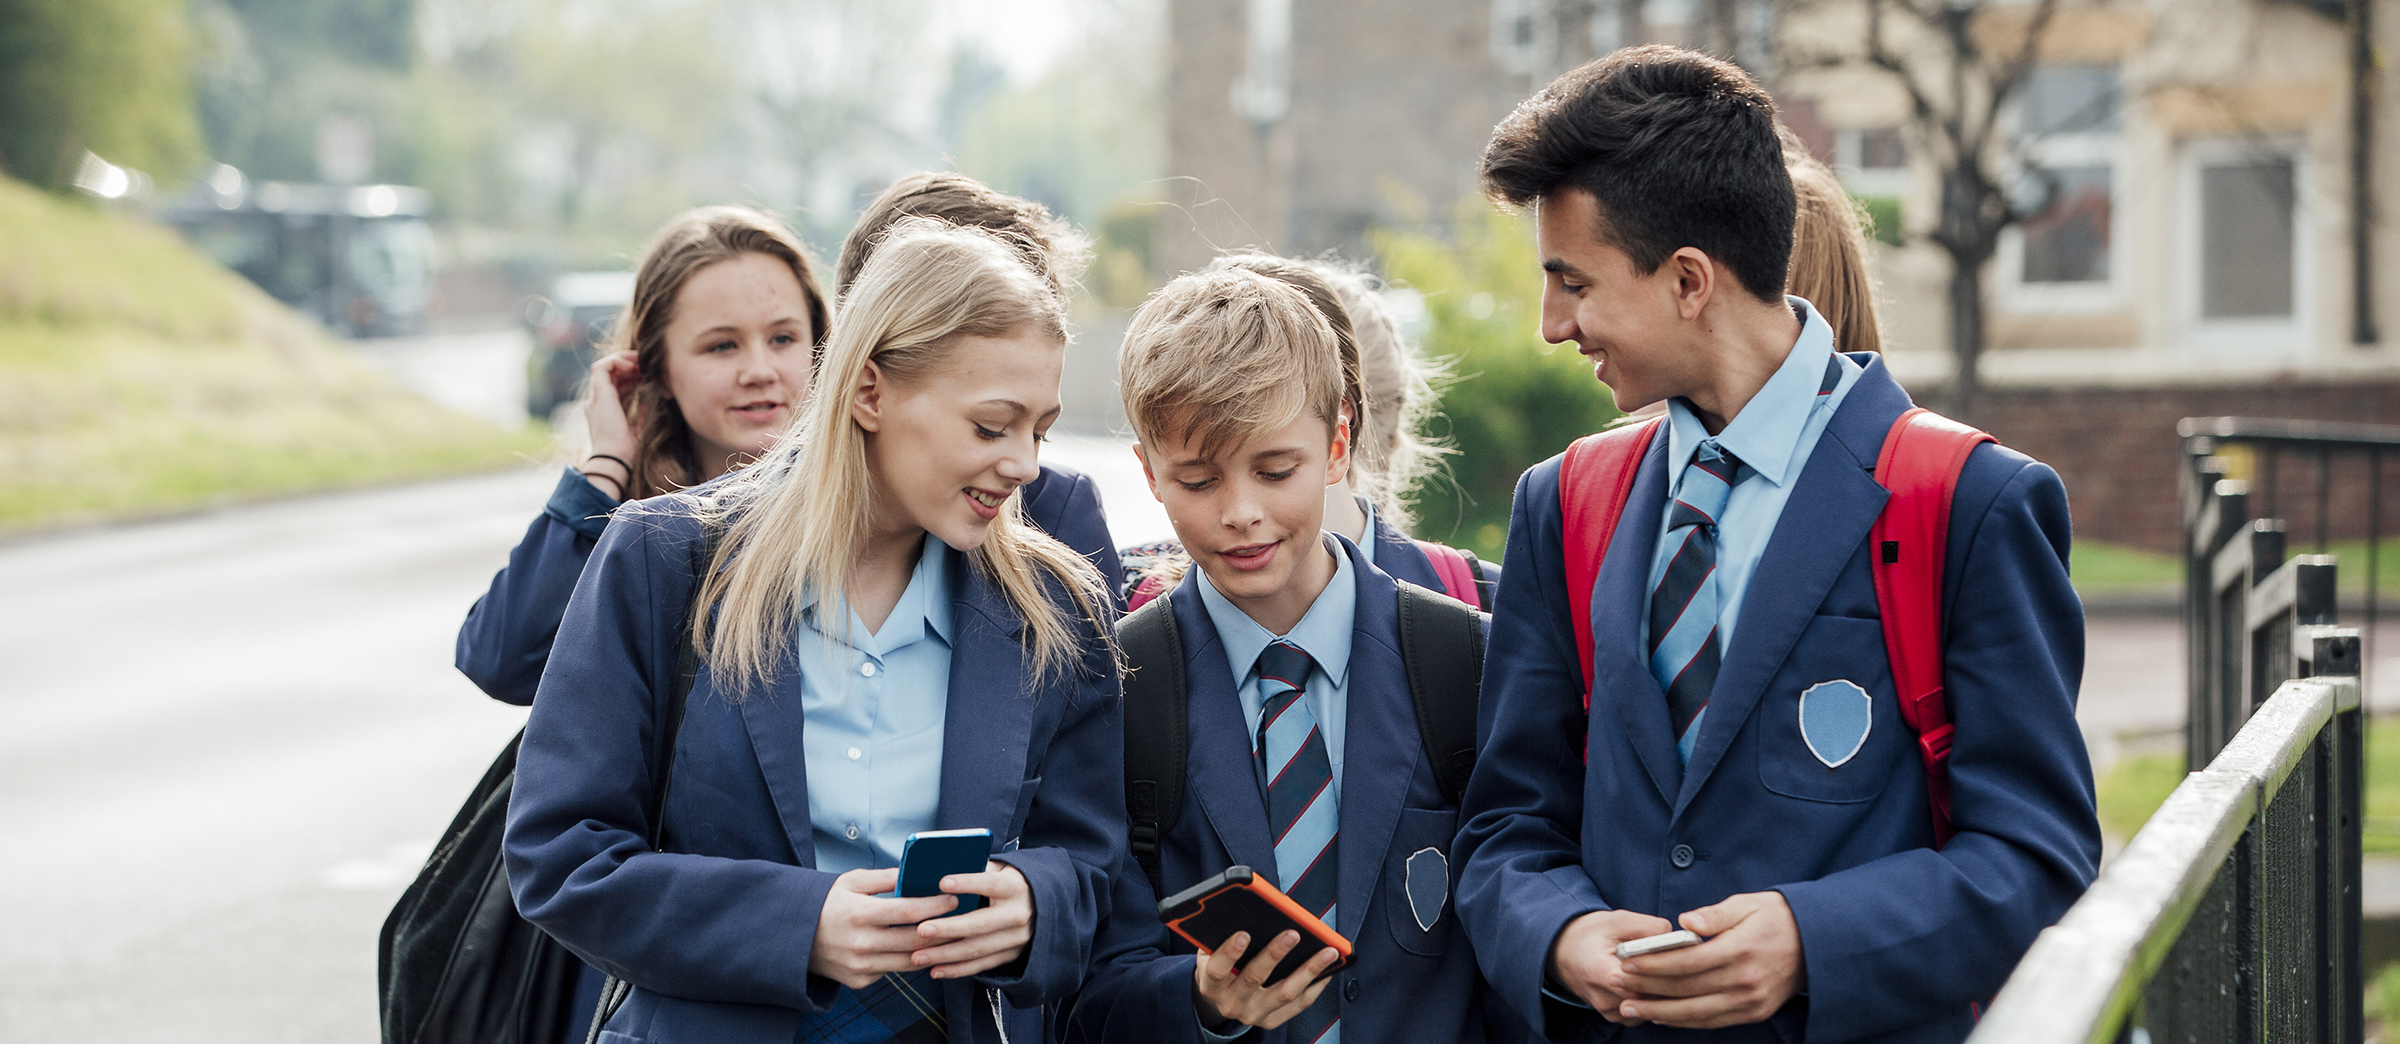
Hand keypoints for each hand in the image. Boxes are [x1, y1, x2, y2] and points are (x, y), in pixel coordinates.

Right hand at [581, 350, 639, 464]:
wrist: (615, 460)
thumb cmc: (627, 452)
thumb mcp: (639, 428)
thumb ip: (643, 412)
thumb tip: (653, 398)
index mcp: (604, 412)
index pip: (616, 386)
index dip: (632, 377)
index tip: (648, 376)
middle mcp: (597, 403)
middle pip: (610, 375)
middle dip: (629, 366)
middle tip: (647, 365)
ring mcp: (596, 397)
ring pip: (604, 368)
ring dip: (623, 361)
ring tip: (641, 362)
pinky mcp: (599, 393)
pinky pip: (602, 367)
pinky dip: (617, 361)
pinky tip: (633, 366)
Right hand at [808, 868, 957, 989]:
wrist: (794, 936)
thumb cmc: (827, 903)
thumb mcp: (851, 881)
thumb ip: (886, 878)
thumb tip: (917, 872)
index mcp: (859, 913)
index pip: (907, 912)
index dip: (934, 906)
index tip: (954, 900)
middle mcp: (860, 943)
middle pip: (914, 941)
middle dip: (942, 930)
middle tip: (962, 919)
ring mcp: (860, 966)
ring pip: (908, 962)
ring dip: (932, 950)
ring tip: (950, 935)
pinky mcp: (859, 981)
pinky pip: (891, 971)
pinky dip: (907, 960)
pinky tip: (920, 949)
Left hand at [910, 861, 1034, 979]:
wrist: (1040, 905)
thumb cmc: (1007, 882)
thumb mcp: (999, 869)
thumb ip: (974, 868)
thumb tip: (936, 869)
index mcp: (1014, 887)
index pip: (989, 884)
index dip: (967, 883)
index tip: (942, 882)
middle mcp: (1018, 914)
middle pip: (980, 923)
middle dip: (949, 928)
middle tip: (921, 930)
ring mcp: (1017, 938)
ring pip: (978, 949)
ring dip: (946, 955)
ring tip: (918, 956)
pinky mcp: (1012, 955)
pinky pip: (982, 965)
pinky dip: (957, 970)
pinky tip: (935, 970)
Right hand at [1190, 930, 1339, 1030]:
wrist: (1220, 1000)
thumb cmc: (1219, 966)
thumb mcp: (1210, 952)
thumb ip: (1221, 938)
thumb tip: (1249, 911)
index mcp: (1211, 985)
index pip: (1218, 970)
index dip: (1229, 953)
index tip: (1244, 934)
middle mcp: (1231, 1003)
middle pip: (1255, 978)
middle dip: (1275, 954)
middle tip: (1293, 934)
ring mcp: (1253, 1014)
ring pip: (1285, 993)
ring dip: (1308, 970)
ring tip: (1328, 952)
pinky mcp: (1272, 1020)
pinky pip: (1299, 1004)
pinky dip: (1315, 985)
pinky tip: (1328, 968)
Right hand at [1548, 908, 1673, 1024]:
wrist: (1563, 952)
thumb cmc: (1590, 934)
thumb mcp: (1615, 920)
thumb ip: (1646, 926)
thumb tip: (1674, 937)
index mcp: (1597, 971)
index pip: (1637, 982)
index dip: (1659, 969)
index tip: (1673, 954)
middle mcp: (1602, 998)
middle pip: (1647, 997)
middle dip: (1667, 979)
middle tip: (1678, 961)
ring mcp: (1609, 1011)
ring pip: (1649, 1007)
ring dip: (1662, 990)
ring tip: (1665, 968)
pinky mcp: (1616, 1016)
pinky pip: (1644, 1012)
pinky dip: (1653, 998)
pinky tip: (1654, 980)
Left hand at [1613, 891, 1805, 1028]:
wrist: (1818, 942)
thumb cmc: (1776, 917)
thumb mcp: (1747, 903)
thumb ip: (1714, 914)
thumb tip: (1685, 922)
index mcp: (1739, 949)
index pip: (1685, 961)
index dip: (1652, 964)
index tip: (1626, 961)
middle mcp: (1744, 980)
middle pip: (1685, 989)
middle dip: (1647, 989)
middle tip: (1617, 986)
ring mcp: (1750, 1001)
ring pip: (1696, 1012)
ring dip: (1660, 1012)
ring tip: (1630, 1009)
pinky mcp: (1755, 1013)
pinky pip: (1713, 1021)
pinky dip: (1685, 1020)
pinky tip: (1663, 1016)